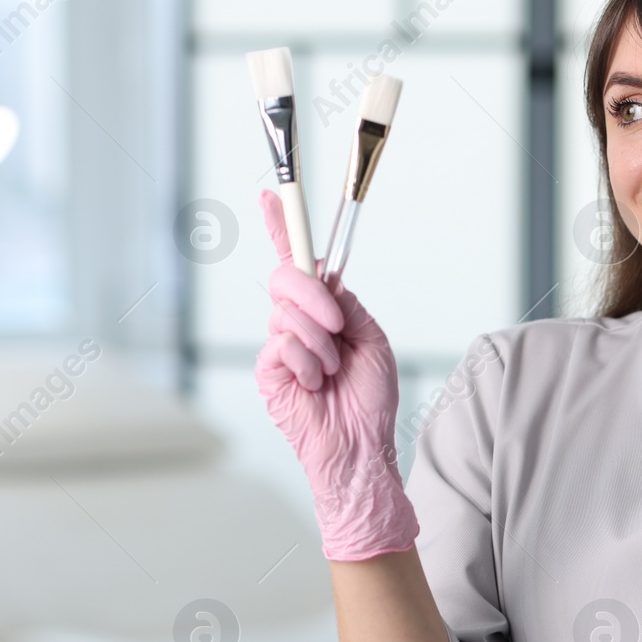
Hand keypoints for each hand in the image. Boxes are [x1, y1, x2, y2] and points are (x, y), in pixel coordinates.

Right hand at [253, 189, 418, 560]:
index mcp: (321, 311)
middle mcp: (295, 323)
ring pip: (288, 315)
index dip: (283, 227)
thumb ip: (348, 303)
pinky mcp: (269, 371)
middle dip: (315, 298)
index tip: (272, 194)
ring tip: (332, 373)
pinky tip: (316, 387)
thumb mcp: (372, 338)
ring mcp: (279, 346)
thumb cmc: (369, 399)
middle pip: (288, 279)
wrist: (361, 447)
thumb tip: (325, 280)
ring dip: (322, 344)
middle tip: (338, 327)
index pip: (296, 261)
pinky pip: (283, 346)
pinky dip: (309, 365)